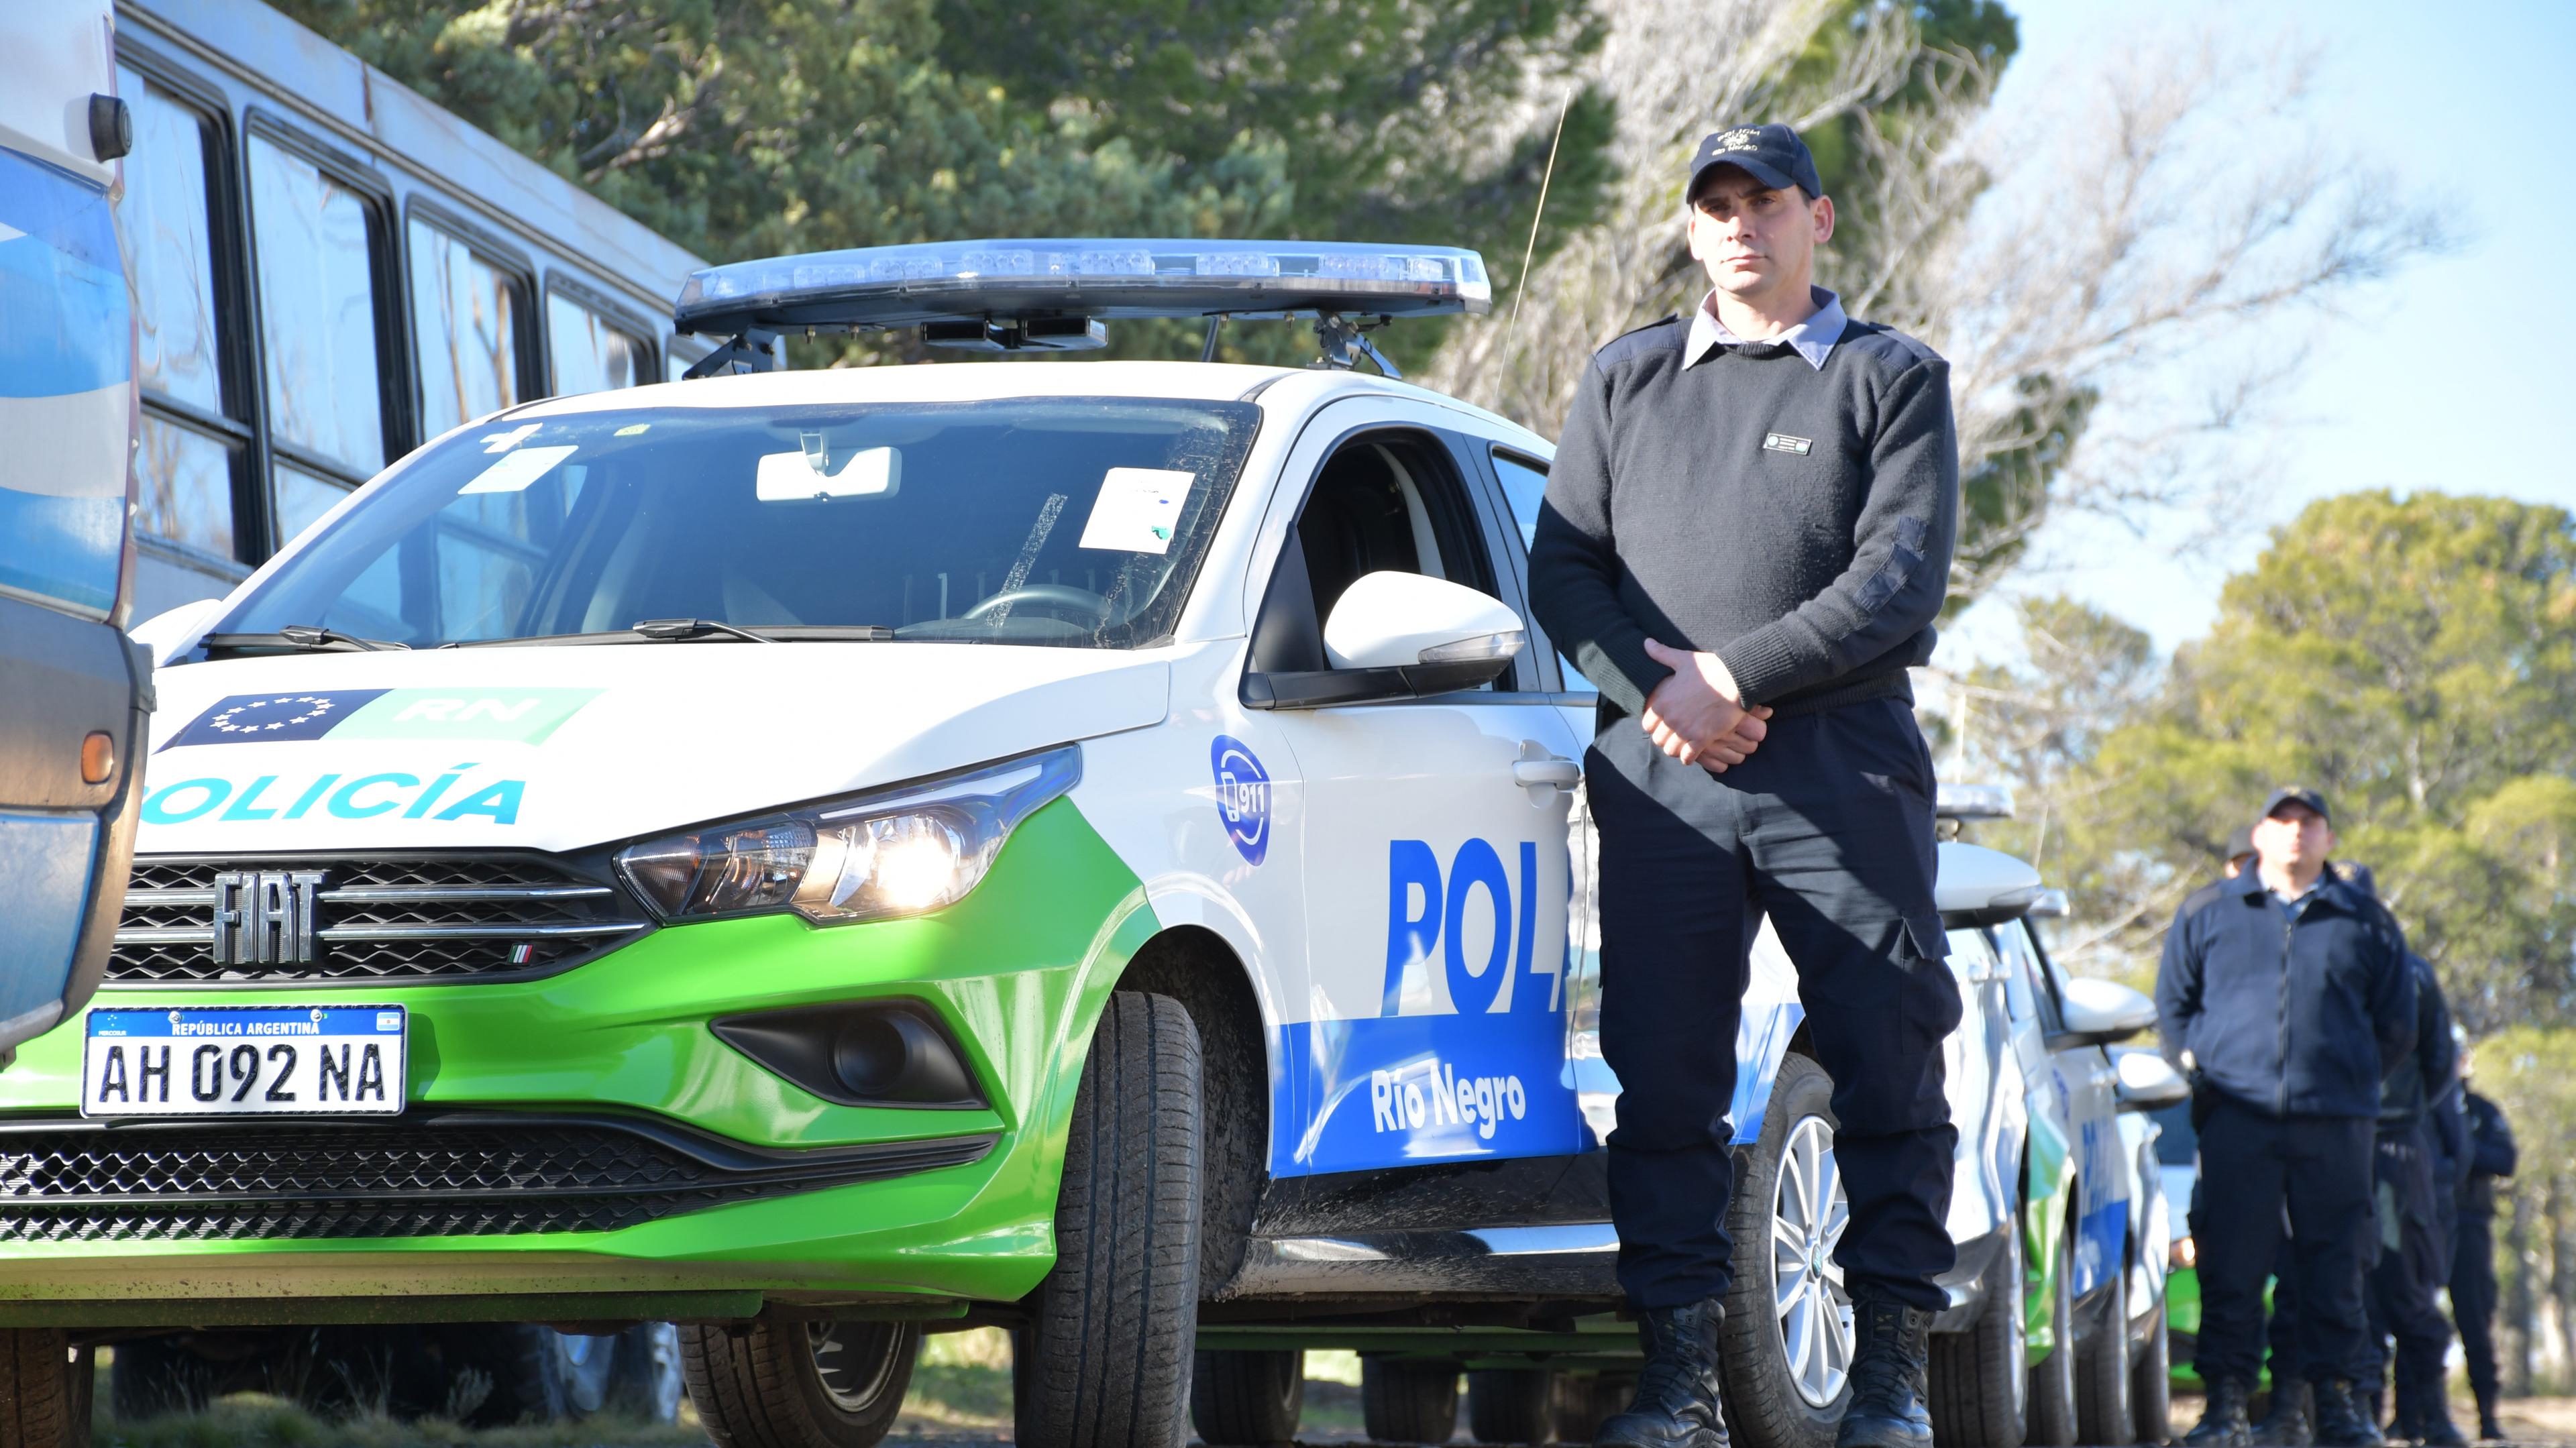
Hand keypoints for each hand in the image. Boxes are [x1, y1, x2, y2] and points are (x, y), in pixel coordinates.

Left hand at [1638, 639, 1771, 771]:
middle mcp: (1671, 718)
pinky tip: (1693, 753)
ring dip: (1675, 749)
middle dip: (1664, 739)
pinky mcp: (1703, 738)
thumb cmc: (1710, 668)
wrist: (1736, 679)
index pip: (1647, 724)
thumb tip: (1646, 643)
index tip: (1663, 725)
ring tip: (1682, 745)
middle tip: (1673, 737)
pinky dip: (1689, 757)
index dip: (1654, 726)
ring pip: (1670, 750)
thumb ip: (1662, 654)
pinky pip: (1688, 757)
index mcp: (1663, 701)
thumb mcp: (1682, 659)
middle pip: (1657, 740)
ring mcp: (1686, 729)